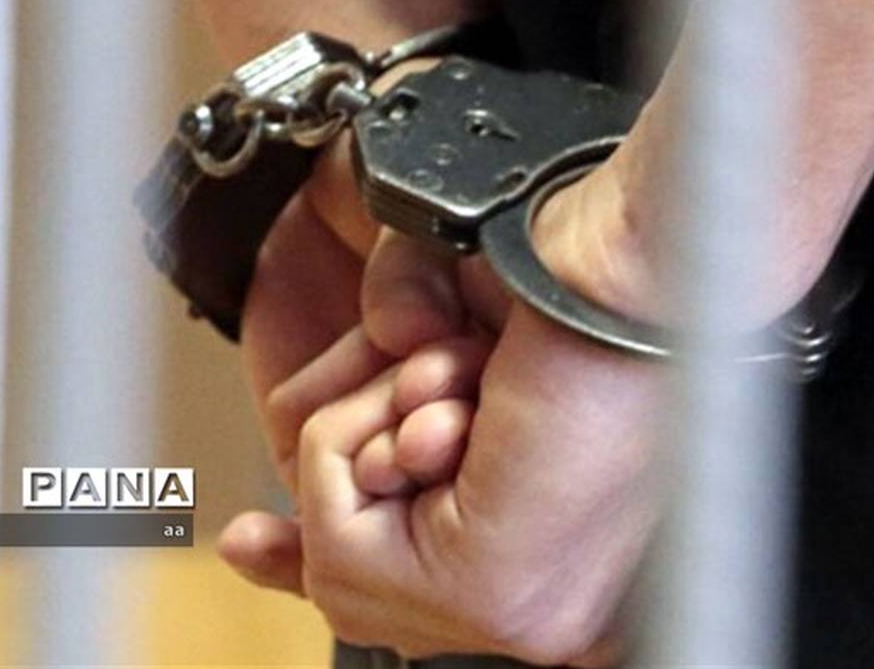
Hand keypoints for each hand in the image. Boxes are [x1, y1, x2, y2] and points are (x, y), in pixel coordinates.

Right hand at [221, 153, 671, 665]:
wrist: (625, 261)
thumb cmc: (557, 288)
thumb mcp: (437, 358)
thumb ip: (375, 408)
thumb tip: (296, 440)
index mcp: (543, 558)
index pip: (398, 598)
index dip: (309, 560)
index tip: (248, 541)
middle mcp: (539, 604)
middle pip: (345, 576)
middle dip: (348, 444)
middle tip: (432, 382)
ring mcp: (518, 613)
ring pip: (332, 553)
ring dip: (373, 427)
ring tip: (464, 380)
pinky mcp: (490, 595)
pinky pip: (336, 534)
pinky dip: (362, 435)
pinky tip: (457, 404)